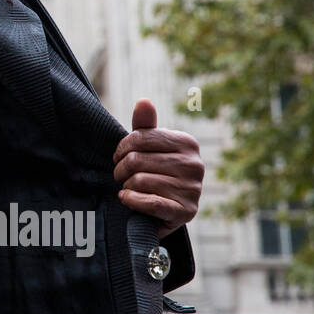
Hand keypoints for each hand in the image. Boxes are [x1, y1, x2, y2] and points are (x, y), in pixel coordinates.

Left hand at [112, 99, 203, 238]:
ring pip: (140, 181)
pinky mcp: (186, 211)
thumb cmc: (157, 172)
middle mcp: (195, 164)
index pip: (140, 137)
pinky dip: (132, 200)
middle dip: (121, 169)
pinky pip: (150, 203)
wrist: (168, 210)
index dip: (121, 148)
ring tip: (128, 187)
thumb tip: (143, 101)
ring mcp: (192, 189)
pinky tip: (126, 198)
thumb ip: (145, 126)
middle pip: (136, 160)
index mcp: (187, 143)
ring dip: (126, 186)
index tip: (118, 157)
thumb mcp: (151, 148)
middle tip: (120, 175)